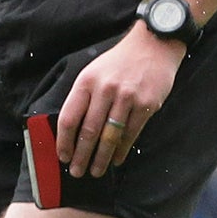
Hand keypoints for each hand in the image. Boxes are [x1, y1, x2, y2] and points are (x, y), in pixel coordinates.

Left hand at [55, 24, 184, 179]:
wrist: (153, 46)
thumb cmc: (119, 62)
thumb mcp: (93, 72)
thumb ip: (83, 97)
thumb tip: (71, 129)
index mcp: (86, 82)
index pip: (69, 118)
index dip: (64, 141)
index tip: (62, 156)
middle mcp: (104, 90)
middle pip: (88, 131)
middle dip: (81, 155)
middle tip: (77, 172)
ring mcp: (126, 98)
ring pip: (109, 136)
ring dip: (101, 158)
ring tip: (95, 171)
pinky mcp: (146, 105)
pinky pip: (131, 134)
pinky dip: (122, 150)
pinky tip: (116, 160)